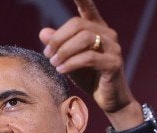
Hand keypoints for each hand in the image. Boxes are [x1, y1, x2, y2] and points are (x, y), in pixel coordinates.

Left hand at [39, 0, 138, 115]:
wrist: (110, 100)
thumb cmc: (89, 77)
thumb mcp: (69, 60)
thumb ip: (58, 46)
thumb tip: (43, 32)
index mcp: (97, 29)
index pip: (88, 9)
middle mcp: (107, 34)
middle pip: (78, 24)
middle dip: (58, 39)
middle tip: (48, 54)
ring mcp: (113, 47)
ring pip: (84, 38)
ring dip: (64, 51)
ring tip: (54, 63)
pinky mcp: (113, 63)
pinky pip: (89, 57)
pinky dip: (71, 63)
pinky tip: (62, 70)